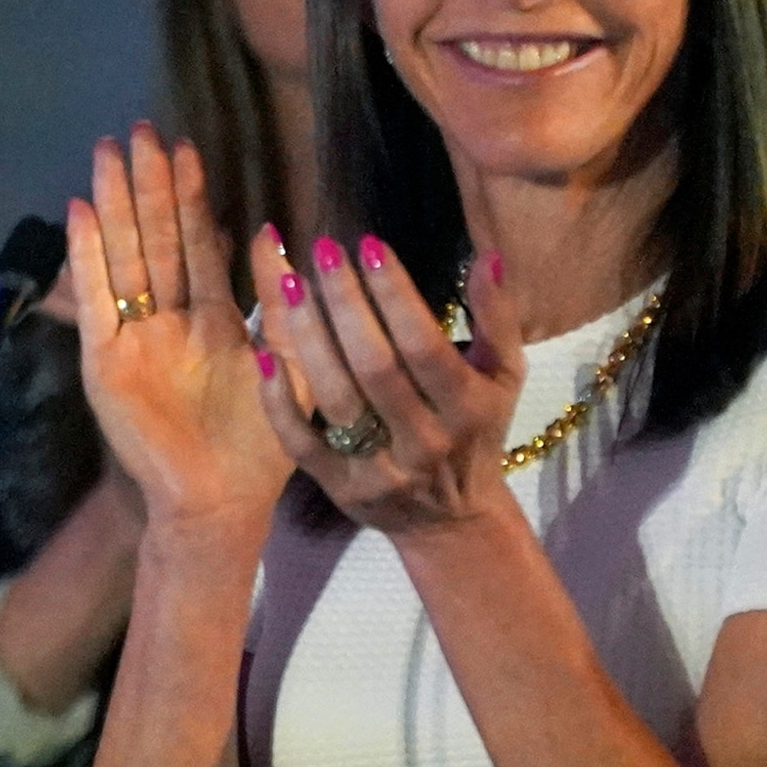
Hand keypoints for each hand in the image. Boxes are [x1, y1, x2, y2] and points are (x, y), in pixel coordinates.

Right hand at [63, 124, 290, 542]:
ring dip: (115, 206)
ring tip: (106, 154)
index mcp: (212, 319)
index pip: (196, 243)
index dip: (190, 197)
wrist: (218, 502)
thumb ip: (279, 306)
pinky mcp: (106, 362)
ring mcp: (133, 338)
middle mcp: (168, 320)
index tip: (184, 147)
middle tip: (139, 131)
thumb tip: (274, 234)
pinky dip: (88, 258)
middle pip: (155, 238)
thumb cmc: (260, 447)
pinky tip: (81, 214)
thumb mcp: (290, 367)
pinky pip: (96, 300)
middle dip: (147, 185)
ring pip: (124, 257)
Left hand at [251, 229, 527, 536]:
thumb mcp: (503, 376)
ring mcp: (379, 469)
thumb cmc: (477, 429)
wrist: (451, 520)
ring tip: (289, 283)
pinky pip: (301, 442)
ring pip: (336, 397)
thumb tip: (485, 257)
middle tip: (322, 252)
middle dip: (345, 304)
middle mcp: (425, 441)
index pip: (425, 346)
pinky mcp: (339, 487)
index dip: (396, 295)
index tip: (369, 246)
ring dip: (308, 337)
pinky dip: (279, 401)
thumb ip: (498, 317)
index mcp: (467, 409)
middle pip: (375, 367)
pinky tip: (264, 353)